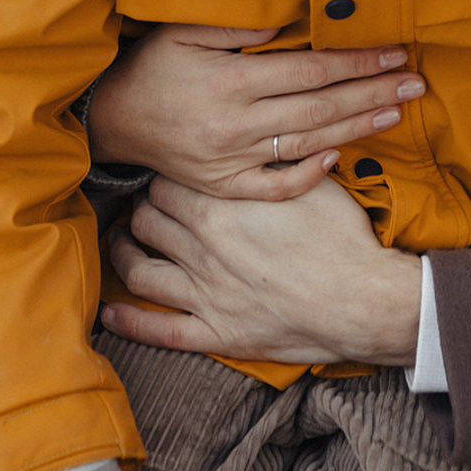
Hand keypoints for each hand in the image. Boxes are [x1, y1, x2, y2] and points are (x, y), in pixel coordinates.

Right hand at [89, 22, 425, 199]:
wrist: (110, 120)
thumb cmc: (152, 66)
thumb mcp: (184, 31)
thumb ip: (238, 26)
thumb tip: (290, 18)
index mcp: (231, 84)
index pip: (312, 71)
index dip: (357, 62)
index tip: (394, 52)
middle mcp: (235, 127)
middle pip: (321, 110)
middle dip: (373, 94)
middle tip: (415, 83)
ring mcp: (230, 162)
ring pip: (308, 146)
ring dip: (356, 129)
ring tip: (395, 113)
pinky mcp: (223, 187)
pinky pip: (274, 187)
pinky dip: (309, 176)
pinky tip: (341, 157)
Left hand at [101, 174, 422, 365]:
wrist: (359, 299)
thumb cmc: (340, 237)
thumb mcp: (311, 182)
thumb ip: (276, 163)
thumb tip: (263, 138)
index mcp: (222, 207)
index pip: (168, 182)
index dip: (164, 175)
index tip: (168, 171)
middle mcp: (202, 247)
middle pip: (149, 218)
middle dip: (143, 206)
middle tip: (147, 201)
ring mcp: (203, 293)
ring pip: (140, 269)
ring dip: (125, 253)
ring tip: (122, 242)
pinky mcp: (214, 332)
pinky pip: (158, 329)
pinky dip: (129, 321)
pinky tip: (110, 313)